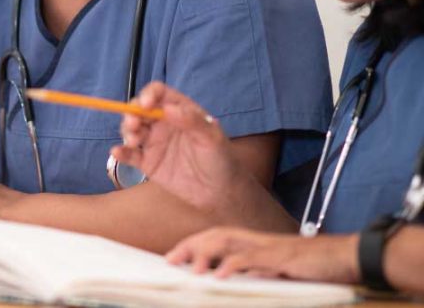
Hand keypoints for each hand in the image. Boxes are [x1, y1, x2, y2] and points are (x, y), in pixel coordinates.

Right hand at [110, 81, 241, 212]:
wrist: (220, 192)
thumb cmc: (220, 158)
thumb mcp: (212, 137)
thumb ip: (192, 121)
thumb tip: (169, 109)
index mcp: (178, 110)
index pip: (158, 93)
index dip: (149, 94)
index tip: (145, 105)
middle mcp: (162, 123)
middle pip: (139, 110)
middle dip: (131, 113)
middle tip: (133, 124)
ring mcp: (153, 142)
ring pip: (131, 129)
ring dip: (127, 131)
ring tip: (133, 141)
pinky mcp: (147, 162)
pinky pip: (130, 154)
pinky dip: (121, 152)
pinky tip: (118, 152)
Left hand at [166, 226, 358, 283]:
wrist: (347, 258)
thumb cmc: (312, 268)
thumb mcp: (277, 271)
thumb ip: (254, 273)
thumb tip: (228, 283)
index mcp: (254, 243)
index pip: (215, 237)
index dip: (192, 244)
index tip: (172, 257)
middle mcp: (257, 240)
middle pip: (215, 235)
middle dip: (190, 246)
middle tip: (170, 260)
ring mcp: (269, 247)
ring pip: (229, 242)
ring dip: (206, 254)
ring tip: (190, 270)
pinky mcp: (283, 257)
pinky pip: (254, 259)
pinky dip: (235, 265)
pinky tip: (222, 275)